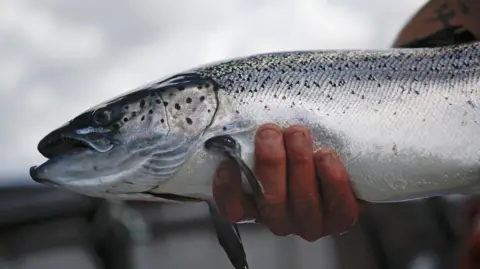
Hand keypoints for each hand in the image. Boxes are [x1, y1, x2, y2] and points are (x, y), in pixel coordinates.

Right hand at [212, 123, 361, 241]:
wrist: (344, 168)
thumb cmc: (300, 150)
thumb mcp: (275, 146)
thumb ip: (260, 141)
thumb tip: (249, 121)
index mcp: (256, 205)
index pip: (233, 208)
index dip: (227, 188)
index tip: (229, 160)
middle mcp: (280, 219)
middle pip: (270, 199)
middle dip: (269, 162)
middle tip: (269, 132)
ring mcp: (310, 223)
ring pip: (302, 199)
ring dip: (299, 162)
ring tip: (298, 134)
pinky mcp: (341, 220)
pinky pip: (336, 204)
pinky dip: (331, 178)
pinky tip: (325, 155)